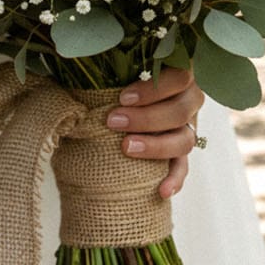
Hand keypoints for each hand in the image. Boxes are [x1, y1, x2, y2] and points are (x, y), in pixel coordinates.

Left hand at [105, 68, 204, 197]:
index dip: (154, 88)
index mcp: (175, 73)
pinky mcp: (179, 154)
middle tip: (114, 121)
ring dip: (157, 146)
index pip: (180, 77)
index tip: (123, 98)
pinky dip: (174, 179)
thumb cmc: (109, 87)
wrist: (108, 113)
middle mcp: (187, 100)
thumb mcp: (107, 77)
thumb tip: (77, 89)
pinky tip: (161, 190)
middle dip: (147, 117)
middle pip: (181, 109)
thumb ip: (101, 76)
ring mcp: (186, 128)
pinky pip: (183, 168)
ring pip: (185, 139)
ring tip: (126, 148)